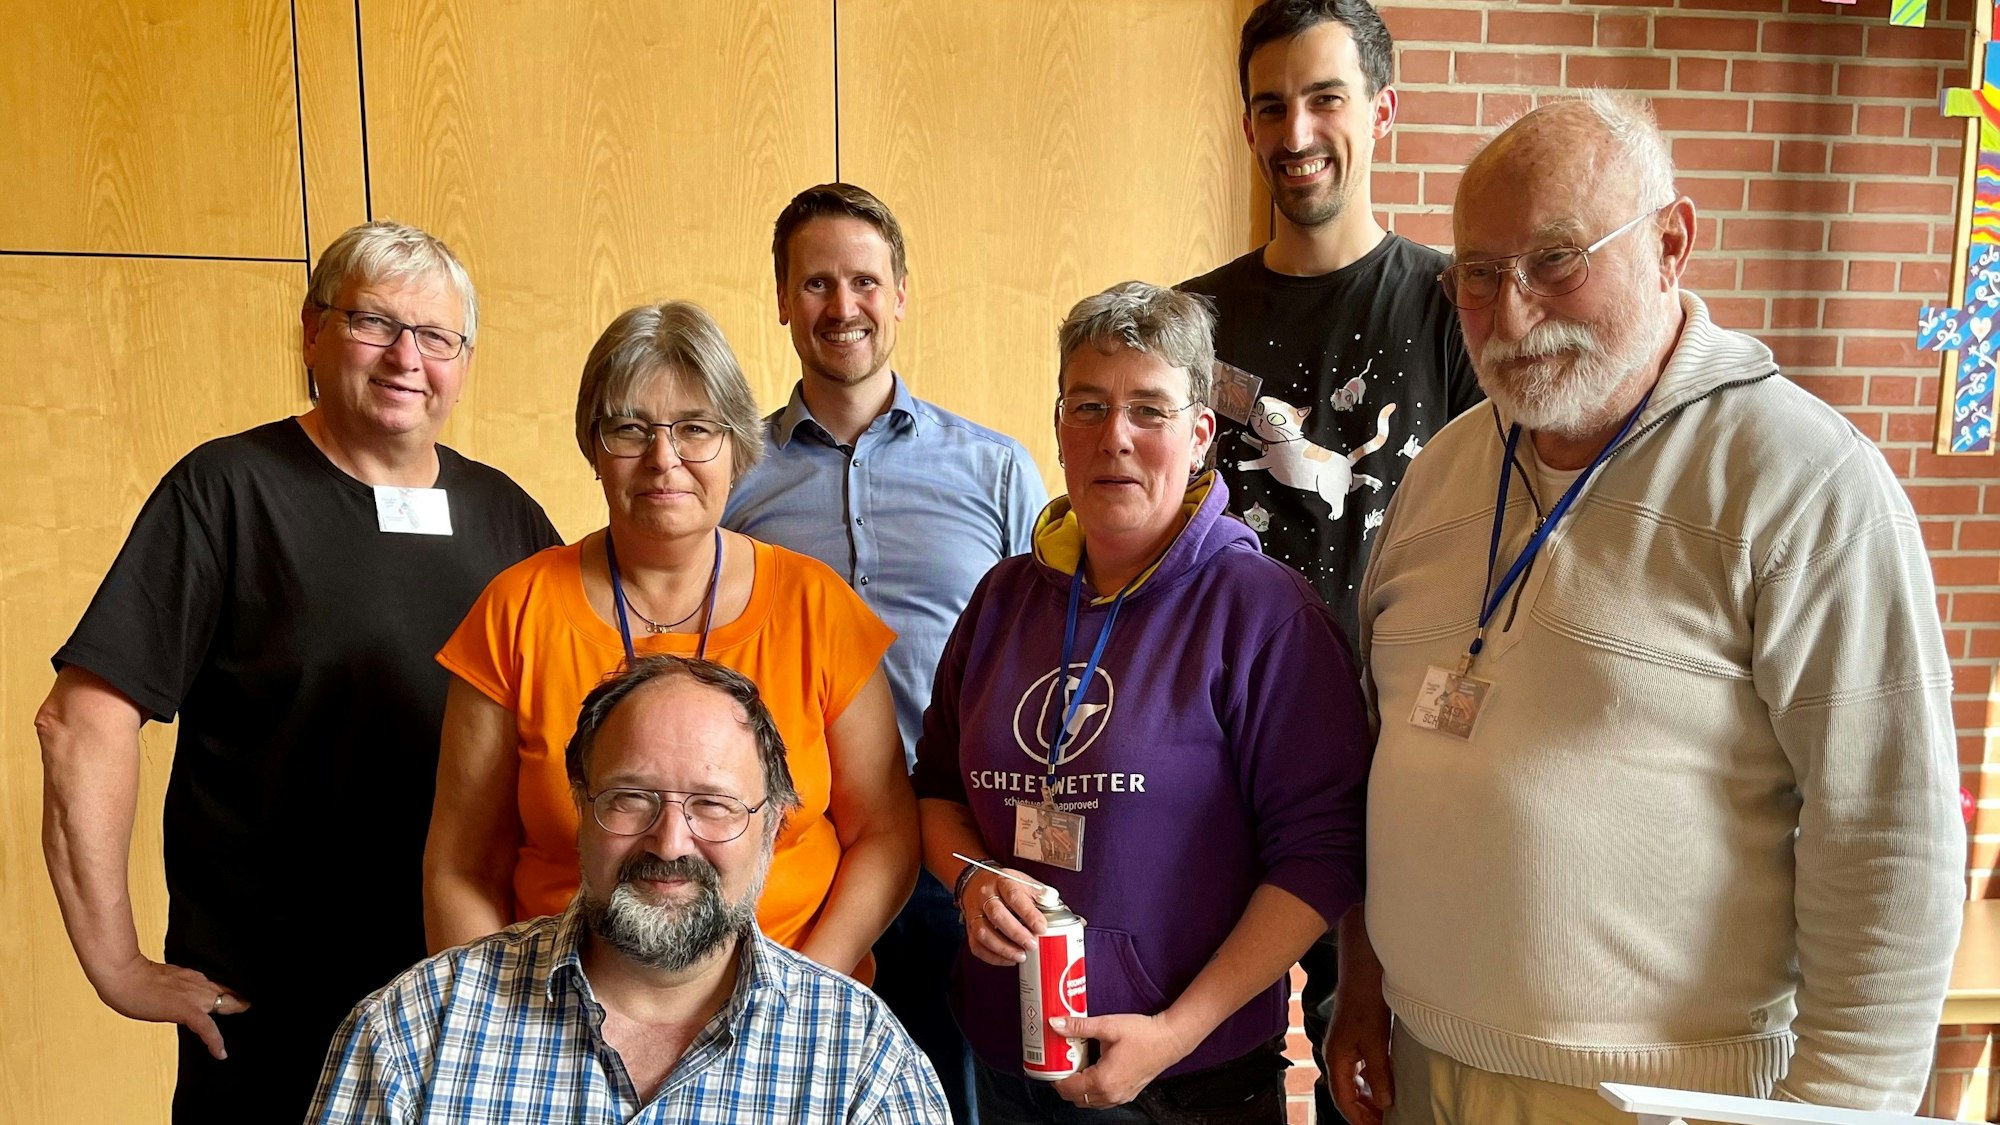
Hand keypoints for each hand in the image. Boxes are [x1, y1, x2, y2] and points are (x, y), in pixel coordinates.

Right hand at [92, 955, 248, 1059]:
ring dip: (235, 1015)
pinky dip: (215, 1041)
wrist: (123, 975)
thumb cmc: (136, 979)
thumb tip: (181, 998)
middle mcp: (200, 984)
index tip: (242, 1001)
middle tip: (250, 1012)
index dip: (233, 995)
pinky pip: (207, 1028)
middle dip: (241, 1003)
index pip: (221, 986)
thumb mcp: (166, 981)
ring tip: (243, 1032)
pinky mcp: (187, 1009)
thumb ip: (180, 989)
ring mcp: (195, 996)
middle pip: (229, 994)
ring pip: (225, 1006)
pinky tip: (221, 1053)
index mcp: (195, 977)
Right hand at [957, 867, 1042, 966]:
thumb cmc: (1005, 886)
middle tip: (1032, 945)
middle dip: (1016, 933)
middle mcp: (985, 896)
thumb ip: (1040, 895)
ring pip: (983, 932)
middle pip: (997, 915)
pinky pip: (976, 945)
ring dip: (1003, 948)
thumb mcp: (1024, 882)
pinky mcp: (969, 928)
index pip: (1014, 896)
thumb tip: (1055, 907)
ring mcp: (975, 913)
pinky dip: (992, 956)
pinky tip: (1007, 959)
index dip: (1028, 913)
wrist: (976, 882)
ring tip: (1021, 956)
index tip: (1041, 927)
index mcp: (1002, 882)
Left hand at [1049, 1012, 1193, 1109]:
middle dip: (1065, 1082)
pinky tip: (1093, 1070)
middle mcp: (1110, 1094)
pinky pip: (1101, 1099)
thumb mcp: (1108, 1026)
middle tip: (1061, 1062)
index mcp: (1103, 1080)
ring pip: (1088, 1101)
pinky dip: (1092, 1089)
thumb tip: (1055, 1024)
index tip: (1051, 1063)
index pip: (1068, 1088)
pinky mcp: (1127, 1094)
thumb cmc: (1143, 1034)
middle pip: (1076, 1097)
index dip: (1055, 1077)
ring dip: (1078, 1087)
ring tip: (1076, 1065)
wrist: (1170, 1040)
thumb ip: (1079, 1027)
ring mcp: (1120, 1096)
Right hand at [1325, 976, 1393, 1124]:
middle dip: (1362, 1111)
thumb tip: (1384, 1103)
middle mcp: (1336, 1056)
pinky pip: (1357, 1070)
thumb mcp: (1376, 1042)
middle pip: (1345, 1094)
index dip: (1359, 1118)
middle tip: (1383, 1121)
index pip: (1343, 1100)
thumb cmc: (1365, 1002)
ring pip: (1351, 1083)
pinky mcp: (1352, 1039)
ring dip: (1366, 1098)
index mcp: (1336, 1059)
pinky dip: (1368, 1082)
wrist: (1362, 971)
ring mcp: (1343, 1047)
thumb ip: (1380, 1074)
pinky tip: (1381, 1082)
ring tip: (1384, 1108)